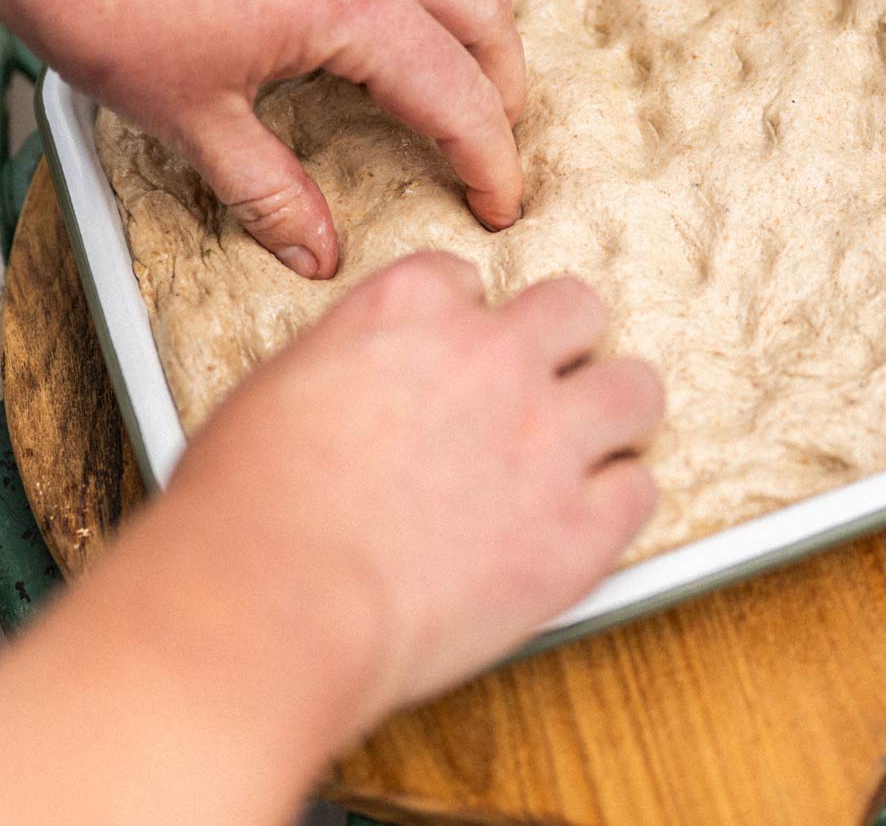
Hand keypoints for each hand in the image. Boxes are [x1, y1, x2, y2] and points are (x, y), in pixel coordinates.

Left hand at [0, 0, 526, 278]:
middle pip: (484, 17)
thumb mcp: (188, 118)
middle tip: (490, 148)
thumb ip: (269, 192)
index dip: (490, 161)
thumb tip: (317, 252)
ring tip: (464, 74)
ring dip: (477, 21)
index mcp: (351, 7)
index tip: (499, 205)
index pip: (459, 97)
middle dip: (503, 89)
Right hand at [141, 253, 661, 729]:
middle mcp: (491, 356)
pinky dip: (615, 505)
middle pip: (577, 308)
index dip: (465, 325)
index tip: (454, 360)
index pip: (467, 281)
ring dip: (611, 415)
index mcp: (407, 309)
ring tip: (586, 451)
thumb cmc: (246, 514)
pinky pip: (640, 489)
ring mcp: (545, 440)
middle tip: (540, 393)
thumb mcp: (277, 390)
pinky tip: (580, 524)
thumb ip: (346, 366)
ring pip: (635, 389)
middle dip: (563, 345)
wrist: (272, 604)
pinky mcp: (578, 528)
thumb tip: (361, 386)